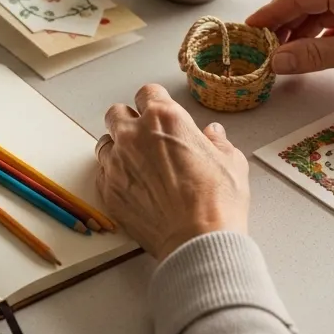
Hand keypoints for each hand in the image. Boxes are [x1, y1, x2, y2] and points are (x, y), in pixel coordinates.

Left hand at [96, 85, 249, 261]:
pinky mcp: (108, 191)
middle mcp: (134, 135)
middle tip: (144, 137)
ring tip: (136, 164)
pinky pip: (102, 174)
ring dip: (117, 149)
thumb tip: (213, 136)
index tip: (159, 113)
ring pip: (105, 144)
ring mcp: (116, 164)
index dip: (155, 103)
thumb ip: (217, 143)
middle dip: (129, 121)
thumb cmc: (217, 201)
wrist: (197, 240)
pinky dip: (113, 176)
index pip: (147, 93)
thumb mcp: (231, 162)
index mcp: (165, 119)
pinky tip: (132, 187)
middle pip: (117, 114)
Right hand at [246, 0, 333, 96]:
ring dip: (300, 28)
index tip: (251, 27)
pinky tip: (311, 50)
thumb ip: (314, 54)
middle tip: (261, 40)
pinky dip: (319, 33)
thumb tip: (280, 59)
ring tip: (283, 51)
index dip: (271, 12)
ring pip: (320, 8)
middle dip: (282, 18)